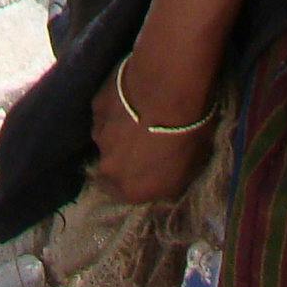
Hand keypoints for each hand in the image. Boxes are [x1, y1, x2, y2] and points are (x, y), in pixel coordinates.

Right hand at [89, 55, 212, 204]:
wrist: (168, 90)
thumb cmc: (186, 134)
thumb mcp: (190, 169)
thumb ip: (169, 180)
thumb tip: (163, 178)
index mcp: (131, 189)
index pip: (121, 196)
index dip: (132, 182)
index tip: (144, 169)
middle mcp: (109, 166)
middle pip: (110, 167)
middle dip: (122, 157)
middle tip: (142, 141)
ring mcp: (99, 134)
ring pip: (106, 138)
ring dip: (119, 132)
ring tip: (139, 115)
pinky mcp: (96, 106)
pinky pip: (105, 112)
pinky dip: (116, 108)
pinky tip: (133, 95)